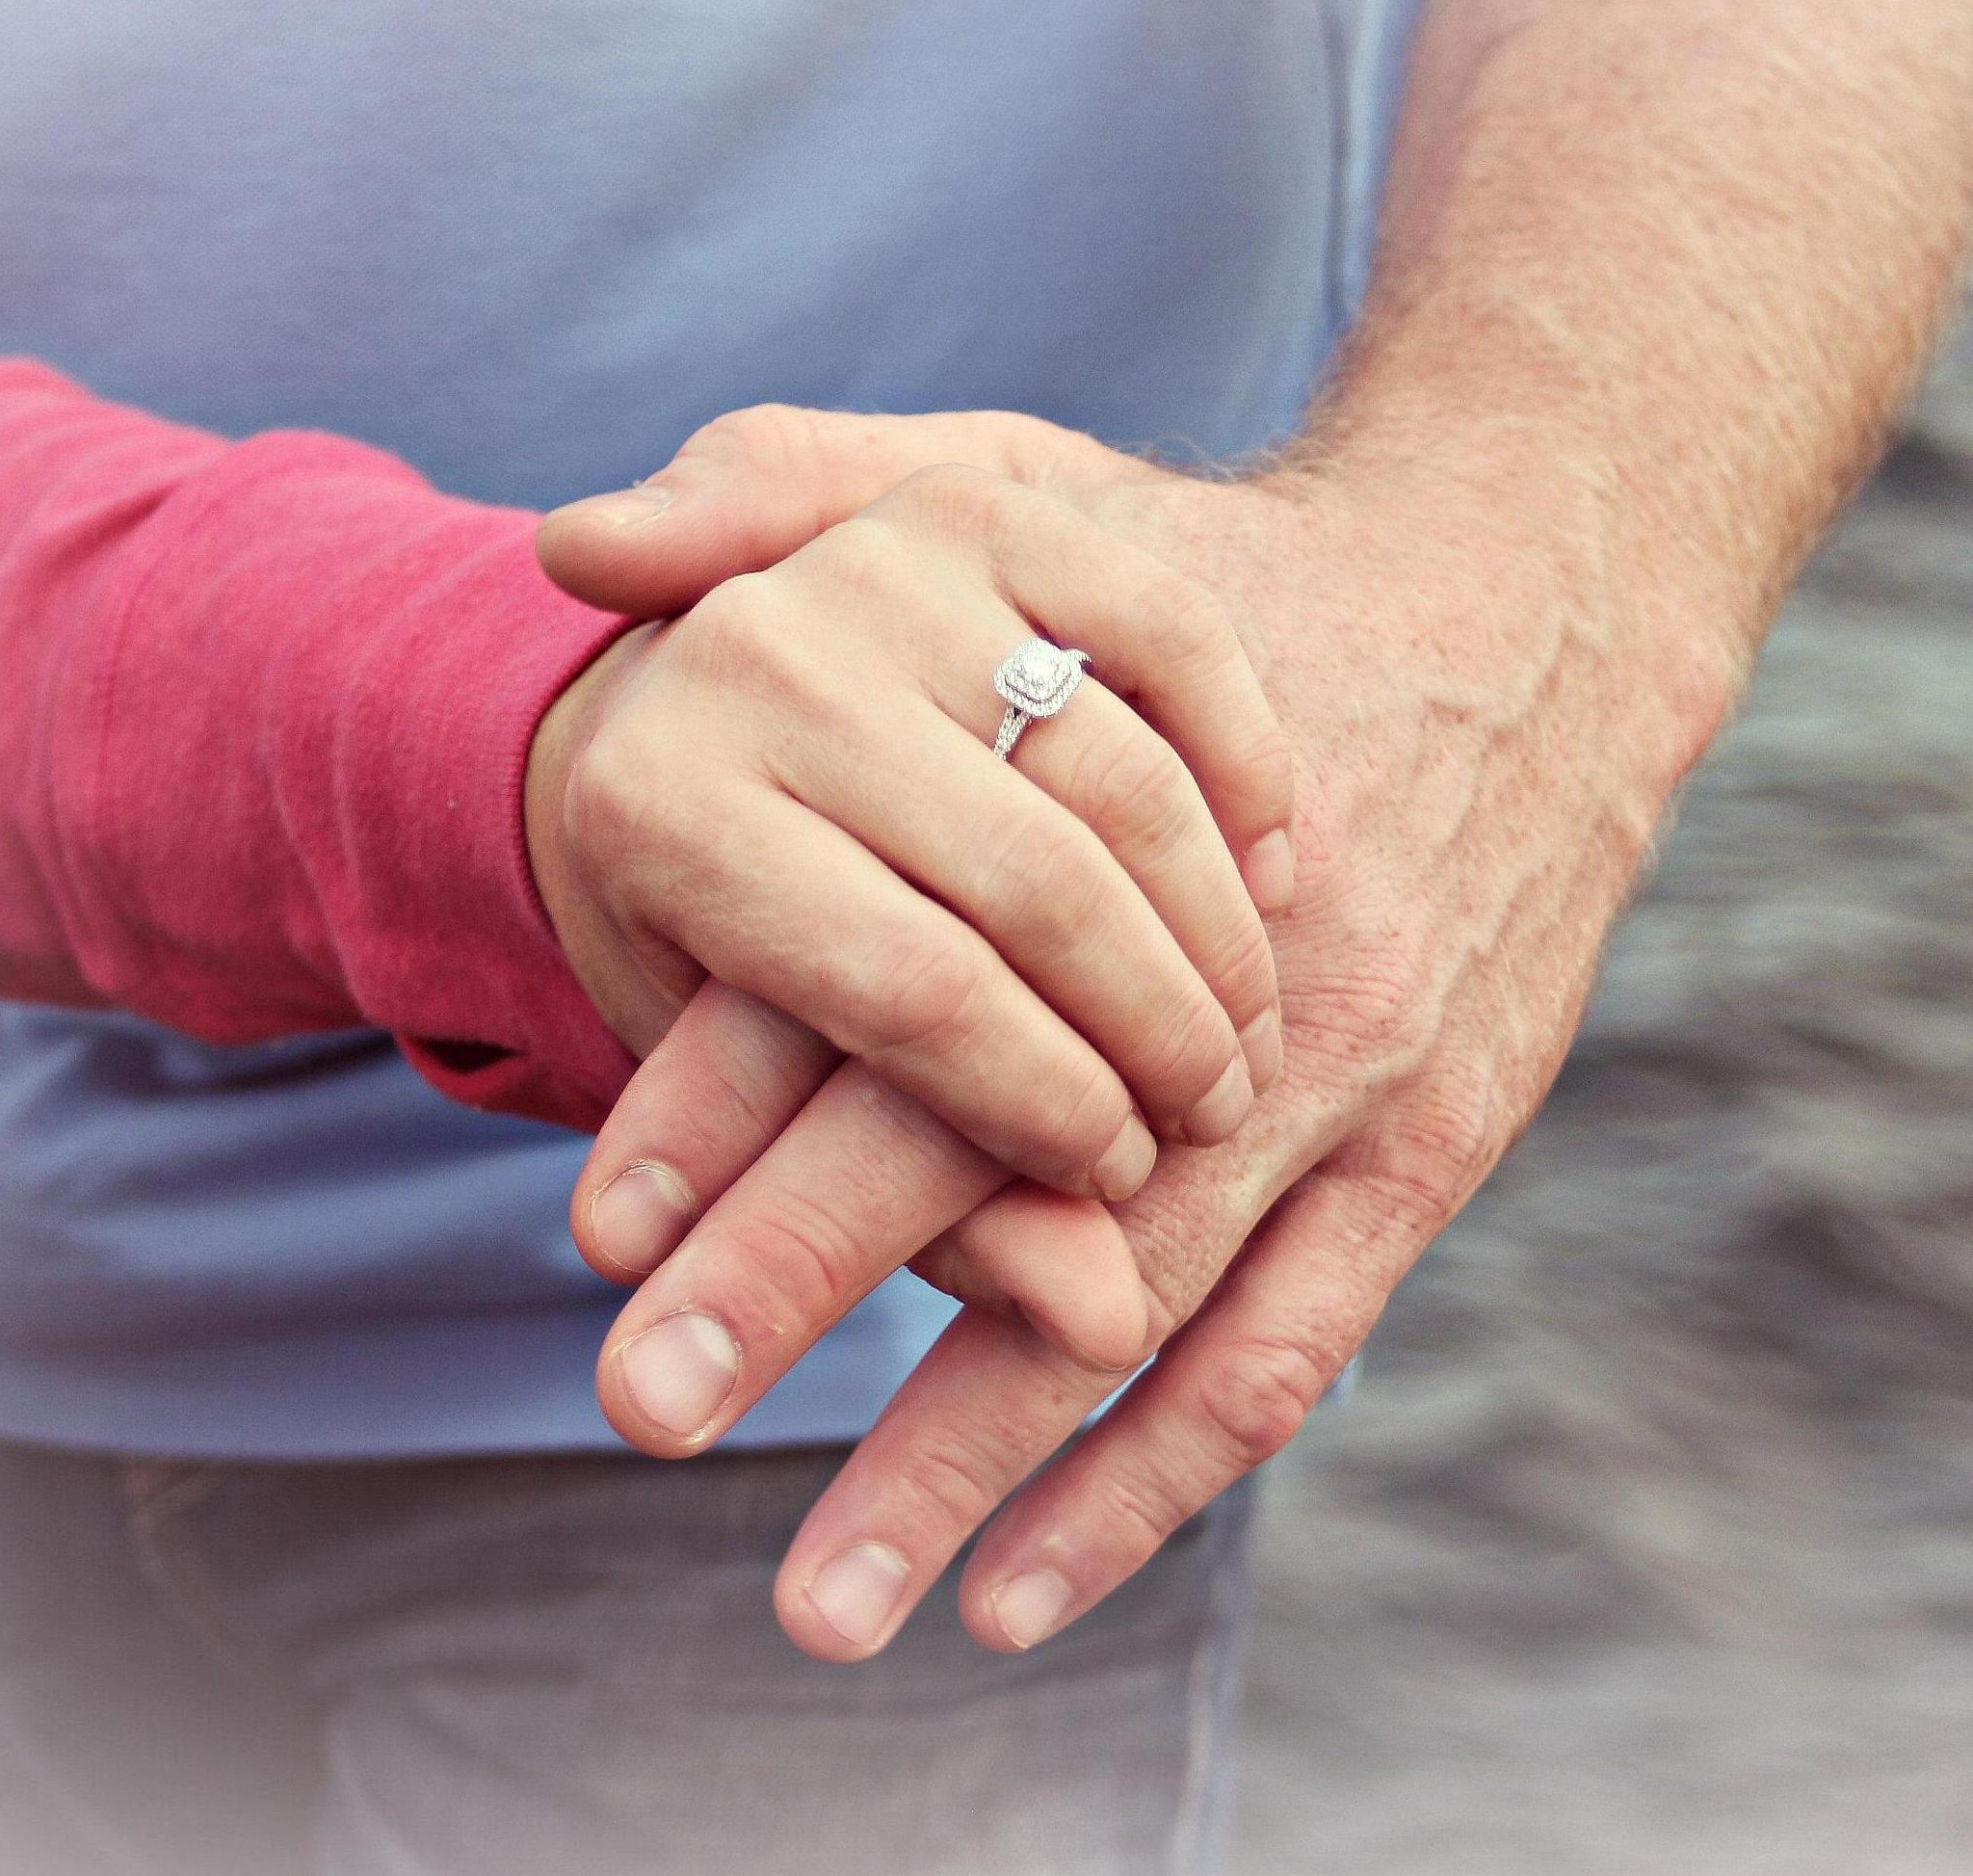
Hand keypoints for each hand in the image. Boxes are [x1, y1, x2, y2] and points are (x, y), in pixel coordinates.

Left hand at [542, 405, 1732, 1655]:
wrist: (1522, 600)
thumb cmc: (1231, 572)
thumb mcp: (1019, 486)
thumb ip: (791, 490)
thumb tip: (569, 545)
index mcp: (1069, 804)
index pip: (866, 966)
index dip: (725, 1096)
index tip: (598, 1227)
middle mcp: (1192, 949)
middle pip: (966, 1136)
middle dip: (798, 1278)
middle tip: (642, 1405)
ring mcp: (1324, 1063)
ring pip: (1125, 1291)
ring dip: (966, 1452)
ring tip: (827, 1604)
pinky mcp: (1422, 1146)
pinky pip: (1281, 1347)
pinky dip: (1147, 1483)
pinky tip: (1023, 1589)